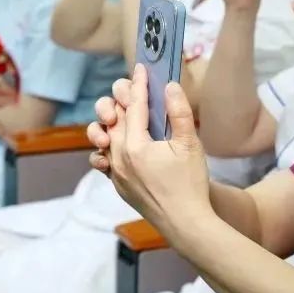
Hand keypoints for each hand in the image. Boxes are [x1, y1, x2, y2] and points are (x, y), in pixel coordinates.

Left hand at [86, 64, 211, 229]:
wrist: (184, 223)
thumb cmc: (190, 184)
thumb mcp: (190, 144)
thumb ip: (179, 112)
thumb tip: (169, 86)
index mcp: (136, 145)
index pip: (135, 105)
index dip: (139, 84)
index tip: (141, 69)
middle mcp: (119, 157)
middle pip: (113, 117)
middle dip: (122, 98)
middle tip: (133, 87)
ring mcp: (116, 172)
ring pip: (102, 138)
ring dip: (108, 122)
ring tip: (118, 116)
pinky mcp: (117, 184)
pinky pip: (102, 160)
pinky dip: (105, 148)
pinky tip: (115, 144)